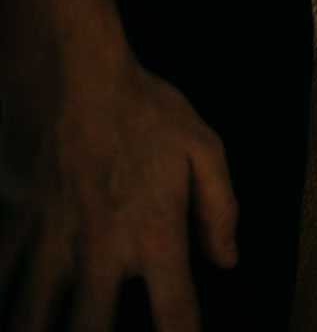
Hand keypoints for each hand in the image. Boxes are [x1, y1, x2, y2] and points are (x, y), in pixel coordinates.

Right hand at [0, 50, 236, 331]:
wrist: (72, 77)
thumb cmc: (144, 110)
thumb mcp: (204, 149)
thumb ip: (220, 210)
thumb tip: (228, 259)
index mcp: (155, 236)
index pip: (175, 316)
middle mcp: (101, 252)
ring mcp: (52, 244)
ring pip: (32, 319)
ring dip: (40, 331)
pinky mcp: (18, 228)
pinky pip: (2, 279)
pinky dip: (7, 300)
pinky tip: (15, 310)